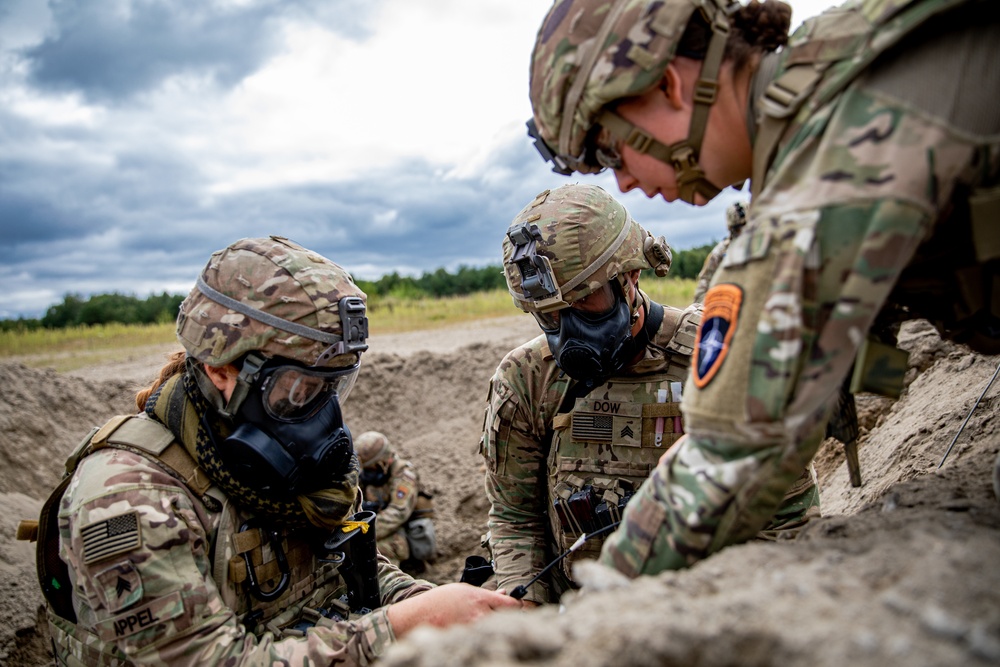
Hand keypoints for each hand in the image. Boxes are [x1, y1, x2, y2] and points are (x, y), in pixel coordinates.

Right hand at [387, 583, 522, 637]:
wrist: (419, 616)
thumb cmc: (441, 601)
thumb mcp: (463, 590)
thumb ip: (485, 594)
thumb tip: (503, 594)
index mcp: (480, 598)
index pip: (510, 604)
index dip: (517, 604)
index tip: (518, 605)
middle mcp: (479, 615)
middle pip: (506, 617)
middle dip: (504, 615)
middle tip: (498, 614)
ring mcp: (474, 629)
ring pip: (494, 627)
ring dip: (493, 624)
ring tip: (480, 621)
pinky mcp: (467, 640)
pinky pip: (482, 636)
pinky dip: (481, 633)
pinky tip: (472, 630)